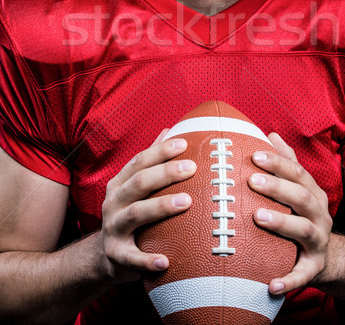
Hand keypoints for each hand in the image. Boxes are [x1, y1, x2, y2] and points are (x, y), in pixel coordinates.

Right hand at [101, 134, 195, 281]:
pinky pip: (132, 259)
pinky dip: (147, 260)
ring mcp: (113, 229)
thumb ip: (150, 161)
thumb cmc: (129, 213)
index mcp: (119, 184)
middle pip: (139, 183)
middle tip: (191, 168)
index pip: (139, 161)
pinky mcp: (117, 256)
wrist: (104, 256)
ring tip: (187, 202)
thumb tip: (170, 130)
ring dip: (161, 207)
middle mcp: (114, 203)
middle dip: (165, 173)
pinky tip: (166, 261)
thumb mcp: (133, 186)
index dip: (160, 151)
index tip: (184, 144)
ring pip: (136, 214)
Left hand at [248, 132, 332, 293]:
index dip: (278, 162)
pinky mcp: (314, 268)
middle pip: (302, 197)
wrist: (326, 255)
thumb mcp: (298, 187)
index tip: (255, 155)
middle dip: (277, 188)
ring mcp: (318, 241)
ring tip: (257, 217)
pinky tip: (270, 285)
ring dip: (282, 223)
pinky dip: (288, 280)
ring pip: (304, 231)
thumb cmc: (300, 214)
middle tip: (251, 180)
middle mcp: (319, 214)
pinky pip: (303, 275)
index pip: (298, 172)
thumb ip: (286, 162)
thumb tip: (269, 134)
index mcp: (312, 193)